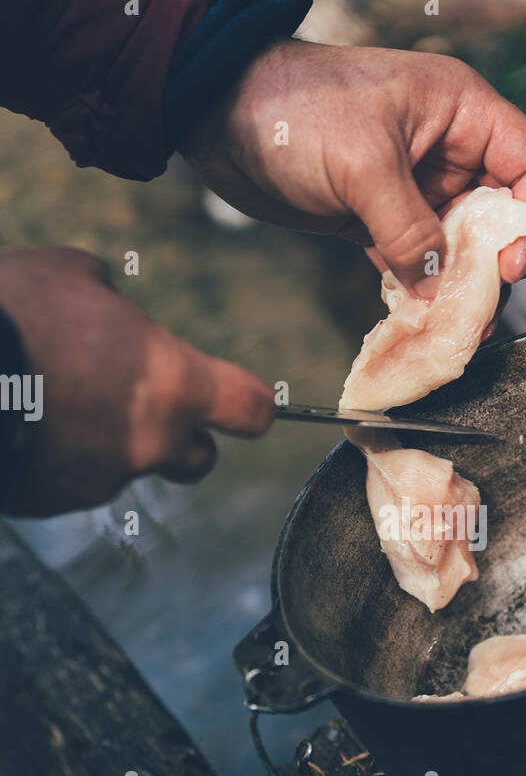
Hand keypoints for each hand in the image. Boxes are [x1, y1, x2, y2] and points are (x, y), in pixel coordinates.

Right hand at [0, 247, 273, 515]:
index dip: (251, 406)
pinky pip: (71, 481)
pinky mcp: (54, 502)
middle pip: (199, 458)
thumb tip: (107, 301)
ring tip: (51, 396)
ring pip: (126, 468)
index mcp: (173, 382)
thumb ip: (109, 296)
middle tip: (137, 402)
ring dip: (106, 442)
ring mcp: (102, 479)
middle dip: (180, 436)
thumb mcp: (68, 273)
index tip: (242, 403)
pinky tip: (23, 420)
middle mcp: (150, 442)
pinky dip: (58, 458)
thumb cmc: (11, 310)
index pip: (251, 410)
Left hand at [180, 41, 525, 295]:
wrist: (216, 112)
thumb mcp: (363, 165)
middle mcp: (447, 149)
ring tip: (454, 330)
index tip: (512, 264)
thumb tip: (440, 291)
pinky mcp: (377, 220)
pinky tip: (419, 323)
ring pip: (459, 247)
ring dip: (459, 289)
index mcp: (461, 112)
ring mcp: (413, 188)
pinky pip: (416, 264)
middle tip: (480, 310)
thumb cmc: (294, 109)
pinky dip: (420, 294)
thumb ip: (409, 230)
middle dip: (497, 265)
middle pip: (500, 216)